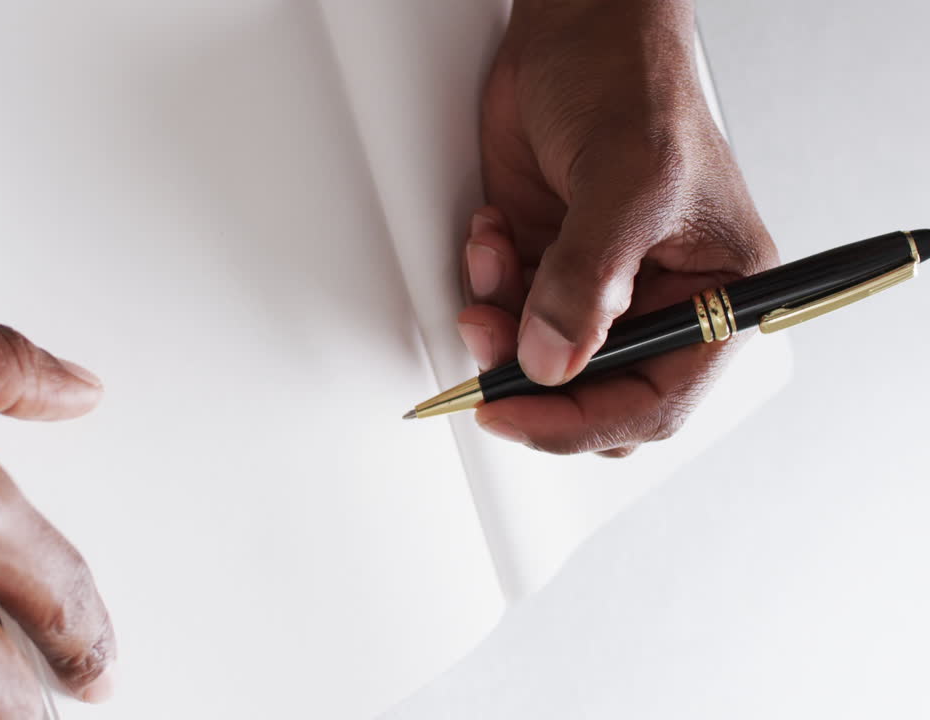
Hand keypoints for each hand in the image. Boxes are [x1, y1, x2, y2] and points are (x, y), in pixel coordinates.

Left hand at [460, 0, 778, 455]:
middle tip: (488, 346)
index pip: (653, 399)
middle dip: (531, 377)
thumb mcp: (628, 180)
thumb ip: (588, 282)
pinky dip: (485, 283)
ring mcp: (597, 284)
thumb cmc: (634, 80)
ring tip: (492, 261)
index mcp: (714, 295)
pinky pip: (505, 309)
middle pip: (591, 393)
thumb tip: (550, 362)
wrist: (577, 27)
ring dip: (498, 322)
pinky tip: (492, 232)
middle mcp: (657, 299)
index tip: (511, 415)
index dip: (579, 421)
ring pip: (538, 358)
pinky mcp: (547, 261)